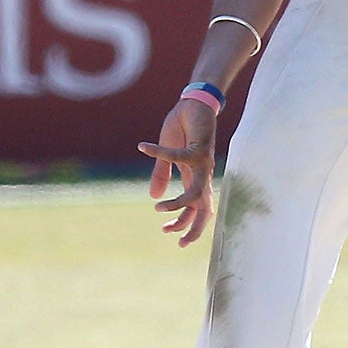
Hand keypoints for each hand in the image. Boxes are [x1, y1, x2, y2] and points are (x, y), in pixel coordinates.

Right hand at [140, 96, 217, 246]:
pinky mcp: (199, 148)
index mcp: (194, 179)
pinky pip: (177, 156)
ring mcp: (202, 164)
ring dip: (177, 204)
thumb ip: (162, 174)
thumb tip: (153, 196)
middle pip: (204, 210)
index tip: (167, 233)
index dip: (185, 224)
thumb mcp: (168, 153)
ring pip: (195, 194)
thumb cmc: (184, 128)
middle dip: (193, 229)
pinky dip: (158, 152)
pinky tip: (143, 147)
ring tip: (157, 206)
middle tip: (179, 243)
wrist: (196, 104)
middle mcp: (202, 175)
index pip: (195, 209)